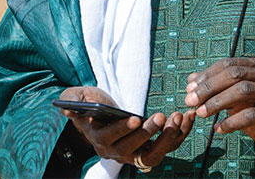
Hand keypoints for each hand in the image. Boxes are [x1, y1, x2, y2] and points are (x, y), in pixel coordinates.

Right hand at [58, 86, 196, 168]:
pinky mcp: (152, 147)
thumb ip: (72, 100)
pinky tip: (187, 115)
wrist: (102, 115)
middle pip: (134, 151)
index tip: (134, 118)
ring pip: (154, 155)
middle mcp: (117, 152)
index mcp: (99, 139)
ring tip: (178, 116)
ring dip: (169, 138)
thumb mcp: (77, 98)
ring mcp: (136, 153)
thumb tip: (67, 108)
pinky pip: (169, 145)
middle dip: (149, 134)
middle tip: (160, 115)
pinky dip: (181, 133)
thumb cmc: (90, 105)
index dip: (122, 130)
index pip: (110, 140)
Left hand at [185, 57, 254, 165]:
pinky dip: (232, 122)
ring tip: (201, 113)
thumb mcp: (240, 101)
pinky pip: (252, 114)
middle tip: (190, 100)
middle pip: (235, 74)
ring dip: (218, 102)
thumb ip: (220, 89)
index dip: (207, 75)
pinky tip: (219, 129)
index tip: (189, 88)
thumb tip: (191, 81)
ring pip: (244, 90)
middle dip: (209, 86)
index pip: (230, 64)